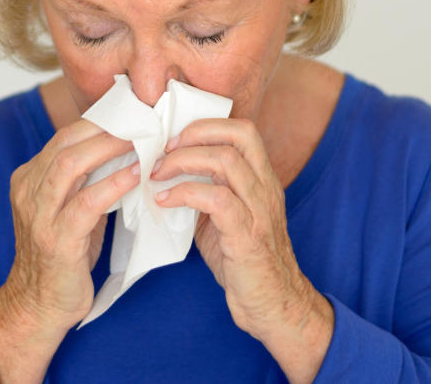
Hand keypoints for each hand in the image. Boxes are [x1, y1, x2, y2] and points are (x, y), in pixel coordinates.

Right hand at [0, 119, 139, 329]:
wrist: (38, 306)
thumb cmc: (62, 257)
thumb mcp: (68, 210)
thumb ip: (85, 181)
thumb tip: (125, 150)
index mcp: (28, 180)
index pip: (63, 137)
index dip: (97, 122)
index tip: (130, 112)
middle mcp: (28, 191)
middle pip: (65, 144)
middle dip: (104, 128)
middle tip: (140, 119)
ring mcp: (39, 216)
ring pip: (71, 165)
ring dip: (110, 148)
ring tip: (142, 140)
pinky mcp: (57, 240)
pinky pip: (87, 203)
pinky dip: (114, 184)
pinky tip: (137, 175)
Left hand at [150, 118, 332, 380]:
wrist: (273, 305)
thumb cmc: (244, 261)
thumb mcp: (227, 216)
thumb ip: (207, 190)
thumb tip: (163, 170)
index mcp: (262, 179)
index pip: (243, 129)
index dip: (206, 125)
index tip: (175, 139)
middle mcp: (265, 188)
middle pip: (238, 135)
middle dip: (194, 134)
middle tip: (163, 151)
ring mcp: (259, 211)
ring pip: (226, 162)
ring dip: (183, 162)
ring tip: (157, 174)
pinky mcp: (247, 237)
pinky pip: (216, 200)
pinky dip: (184, 193)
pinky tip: (163, 201)